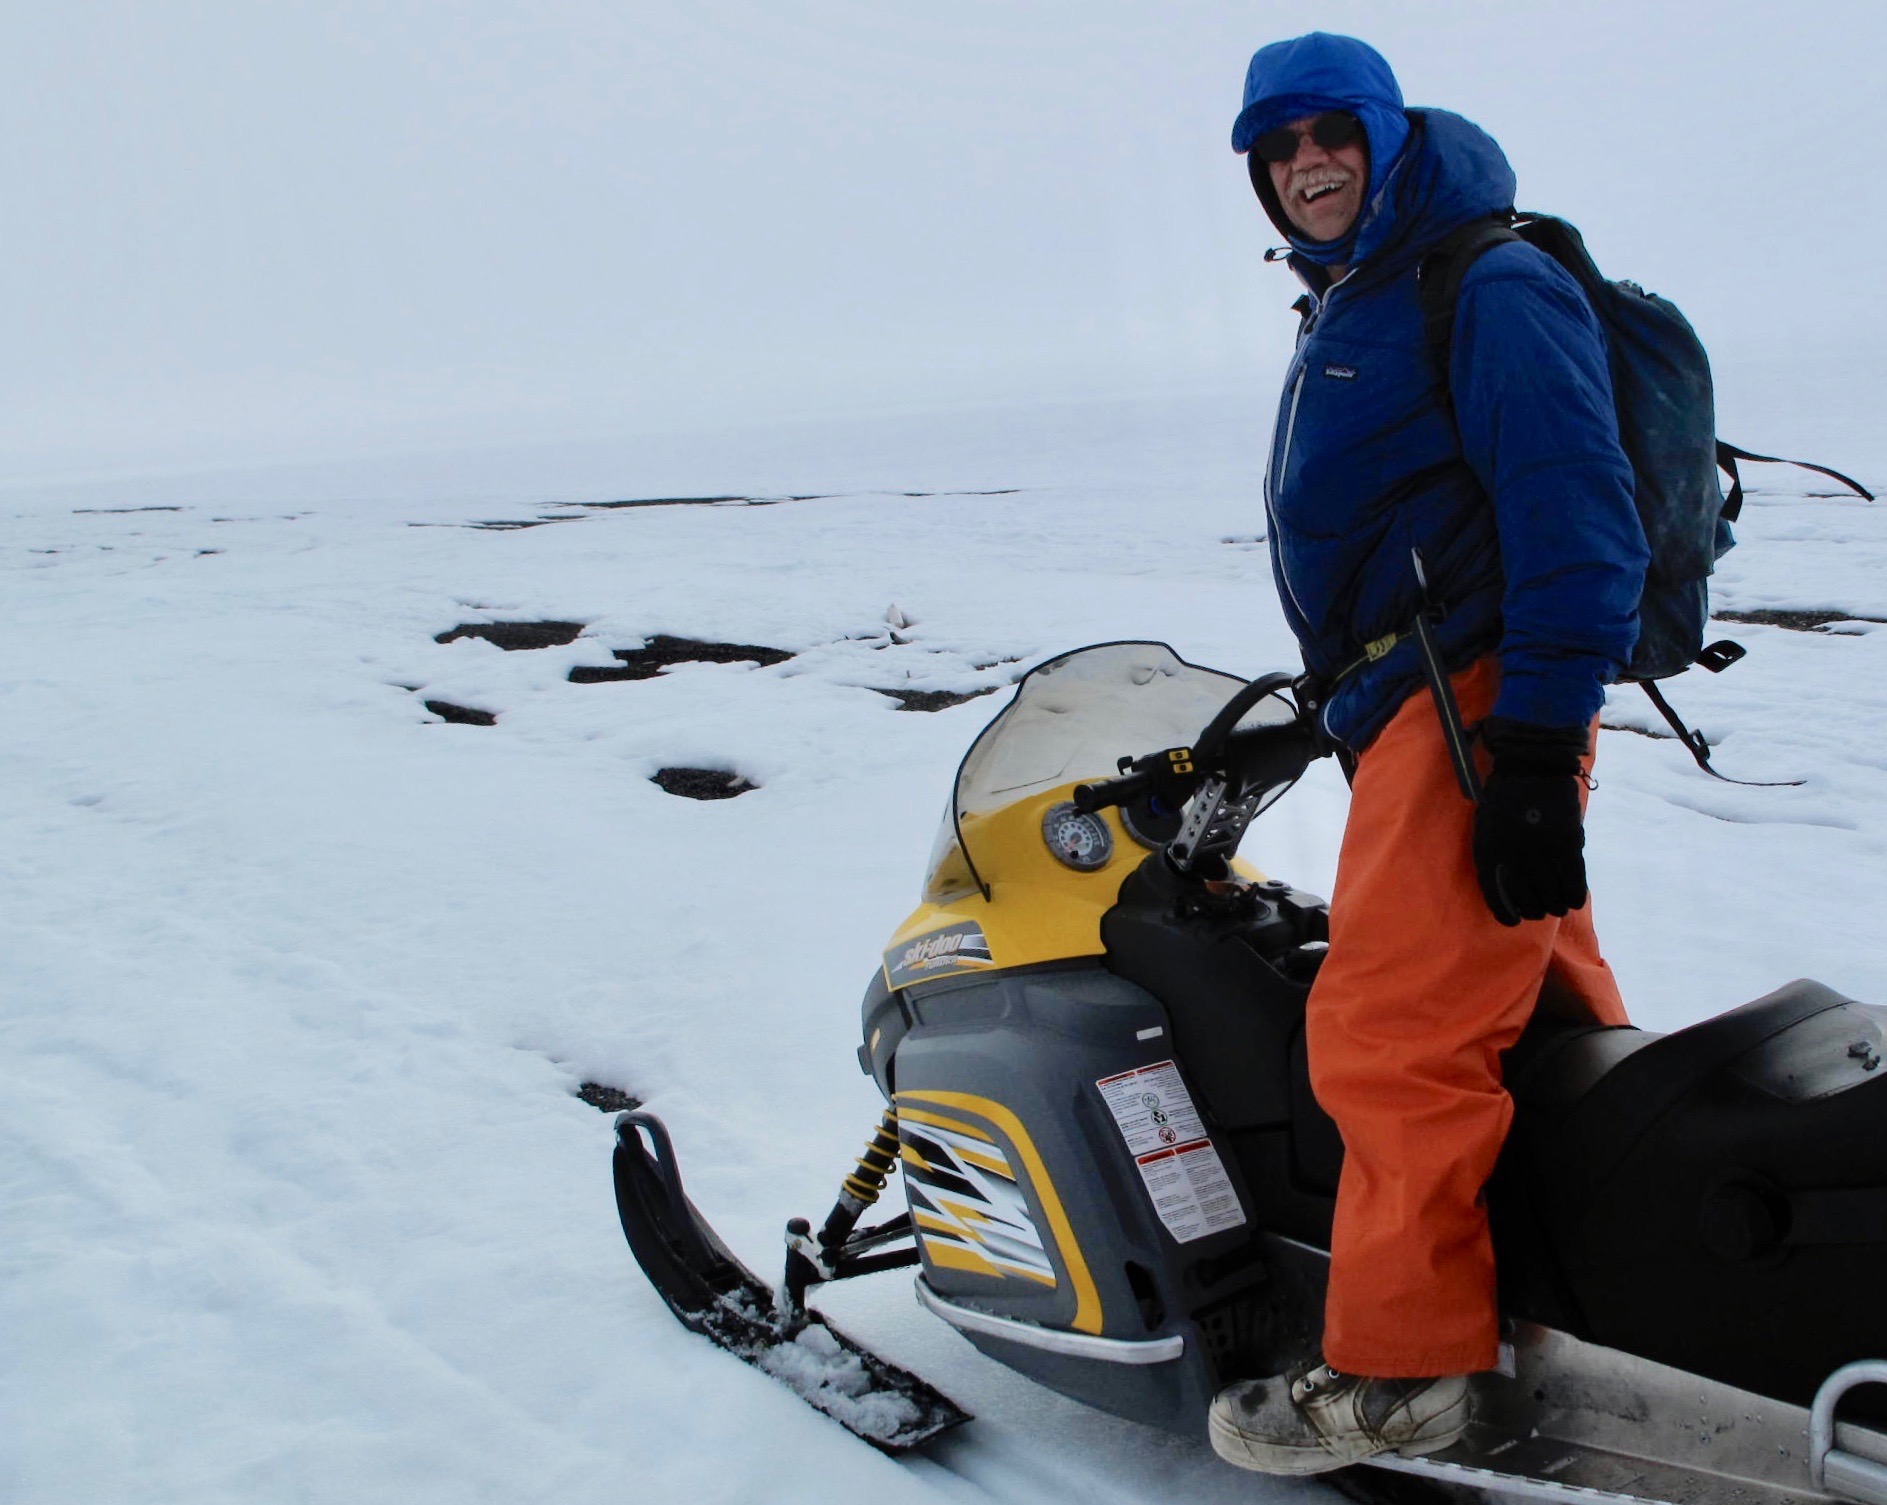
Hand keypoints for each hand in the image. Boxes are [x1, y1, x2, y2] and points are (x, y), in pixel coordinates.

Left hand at [1472, 717, 1588, 926]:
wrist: (1532, 762)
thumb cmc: (1505, 795)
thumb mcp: (1486, 823)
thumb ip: (1494, 854)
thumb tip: (1506, 888)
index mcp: (1489, 844)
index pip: (1494, 889)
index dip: (1503, 910)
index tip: (1512, 920)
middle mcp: (1514, 849)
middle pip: (1526, 895)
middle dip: (1533, 909)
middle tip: (1538, 911)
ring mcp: (1542, 845)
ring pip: (1551, 891)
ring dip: (1554, 905)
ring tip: (1554, 906)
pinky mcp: (1568, 840)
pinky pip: (1573, 878)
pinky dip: (1573, 893)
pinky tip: (1572, 900)